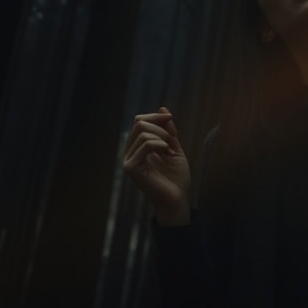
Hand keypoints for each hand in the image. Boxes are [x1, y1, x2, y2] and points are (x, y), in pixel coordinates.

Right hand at [122, 107, 191, 225]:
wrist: (178, 199)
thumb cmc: (176, 177)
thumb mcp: (174, 147)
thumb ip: (169, 130)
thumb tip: (163, 109)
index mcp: (138, 147)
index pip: (139, 121)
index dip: (155, 116)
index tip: (170, 118)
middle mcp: (130, 153)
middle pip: (139, 123)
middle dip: (160, 126)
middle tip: (171, 141)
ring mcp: (129, 160)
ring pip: (142, 132)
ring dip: (162, 137)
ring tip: (170, 150)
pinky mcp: (132, 168)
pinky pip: (145, 144)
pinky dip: (160, 143)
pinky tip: (167, 153)